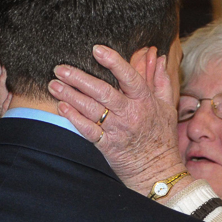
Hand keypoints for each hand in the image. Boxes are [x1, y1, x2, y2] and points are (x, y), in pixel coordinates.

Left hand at [48, 44, 182, 193]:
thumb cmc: (162, 137)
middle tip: (60, 68)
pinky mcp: (107, 146)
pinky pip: (88, 130)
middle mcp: (130, 114)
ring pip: (91, 109)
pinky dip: (74, 119)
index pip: (129, 77)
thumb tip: (156, 57)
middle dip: (79, 78)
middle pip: (103, 92)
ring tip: (54, 84)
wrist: (158, 171)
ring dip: (70, 96)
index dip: (113, 62)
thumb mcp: (167, 107)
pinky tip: (61, 108)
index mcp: (144, 101)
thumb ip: (160, 80)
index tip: (96, 49)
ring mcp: (117, 130)